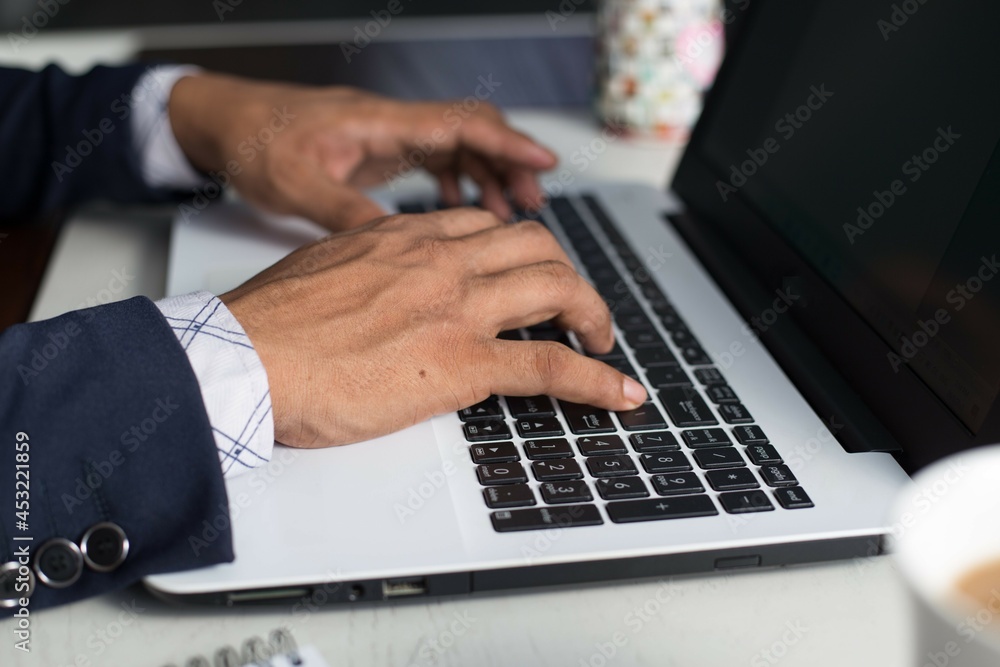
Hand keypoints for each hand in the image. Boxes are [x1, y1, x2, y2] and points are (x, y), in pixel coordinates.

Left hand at [168, 72, 556, 229]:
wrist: (221, 121)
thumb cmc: (252, 141)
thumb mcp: (294, 185)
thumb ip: (346, 215)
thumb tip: (396, 249)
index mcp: (377, 123)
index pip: (459, 124)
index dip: (507, 143)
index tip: (545, 162)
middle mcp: (390, 124)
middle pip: (471, 134)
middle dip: (509, 165)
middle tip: (533, 206)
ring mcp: (387, 136)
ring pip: (457, 148)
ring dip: (488, 178)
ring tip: (510, 216)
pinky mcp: (379, 151)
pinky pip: (435, 161)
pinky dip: (457, 185)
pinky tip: (463, 214)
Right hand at [220, 208, 647, 447]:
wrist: (241, 358)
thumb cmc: (268, 323)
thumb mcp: (326, 268)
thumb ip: (369, 269)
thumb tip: (381, 288)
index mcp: (407, 237)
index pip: (489, 230)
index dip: (523, 252)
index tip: (531, 272)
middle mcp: (442, 261)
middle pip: (538, 248)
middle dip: (569, 276)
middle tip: (575, 308)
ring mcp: (458, 308)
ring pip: (559, 290)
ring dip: (593, 315)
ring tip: (600, 341)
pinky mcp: (463, 364)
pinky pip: (551, 365)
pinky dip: (596, 380)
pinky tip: (620, 393)